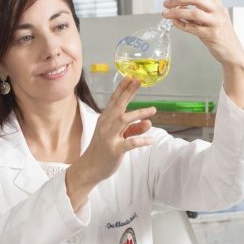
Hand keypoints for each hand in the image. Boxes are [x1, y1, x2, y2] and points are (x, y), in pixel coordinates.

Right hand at [65, 77, 155, 209]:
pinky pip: (129, 143)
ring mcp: (109, 137)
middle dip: (129, 92)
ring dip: (139, 114)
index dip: (123, 88)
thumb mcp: (119, 136)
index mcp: (106, 119)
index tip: (131, 76)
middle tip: (139, 80)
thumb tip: (149, 122)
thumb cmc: (104, 149)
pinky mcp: (114, 150)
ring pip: (124, 121)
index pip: (115, 100)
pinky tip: (151, 140)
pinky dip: (141, 140)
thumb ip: (134, 128)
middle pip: (119, 105)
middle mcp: (106, 125)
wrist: (90, 168)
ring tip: (153, 110)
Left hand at [163, 0, 243, 111]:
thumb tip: (177, 3)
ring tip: (166, 13)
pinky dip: (181, 24)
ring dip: (176, 12)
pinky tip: (175, 23)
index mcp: (216, 2)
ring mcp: (215, 22)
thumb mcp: (212, 16)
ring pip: (193, 12)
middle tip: (167, 4)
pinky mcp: (211, 34)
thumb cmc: (220, 33)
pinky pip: (193, 28)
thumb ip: (198, 9)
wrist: (231, 51)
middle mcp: (217, 10)